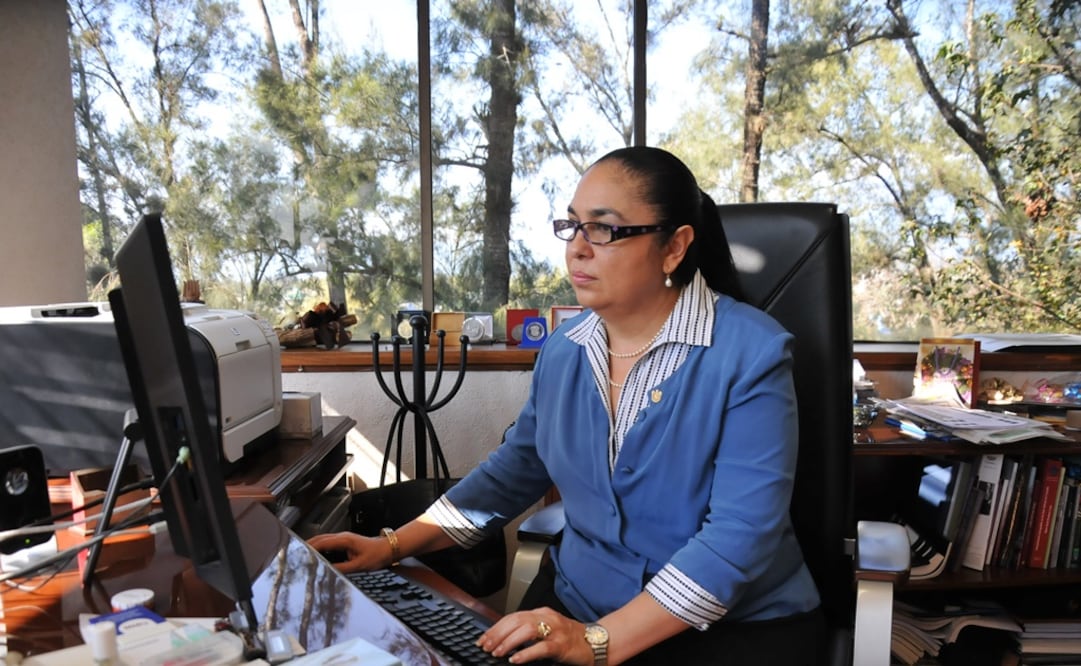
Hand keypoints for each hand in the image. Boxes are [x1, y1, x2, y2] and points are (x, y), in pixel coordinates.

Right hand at [306, 531, 392, 572]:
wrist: (388, 549)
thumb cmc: (376, 555)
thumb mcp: (359, 566)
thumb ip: (342, 568)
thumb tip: (327, 570)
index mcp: (344, 540)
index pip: (322, 542)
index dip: (309, 548)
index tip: (299, 554)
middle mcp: (342, 537)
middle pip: (319, 539)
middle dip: (306, 545)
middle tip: (294, 554)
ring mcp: (343, 538)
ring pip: (323, 539)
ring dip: (312, 545)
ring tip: (301, 554)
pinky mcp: (345, 542)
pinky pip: (328, 542)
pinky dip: (319, 547)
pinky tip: (315, 554)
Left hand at [477, 607, 594, 664]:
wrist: (595, 642)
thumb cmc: (570, 638)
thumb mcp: (548, 628)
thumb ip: (529, 629)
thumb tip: (504, 638)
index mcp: (541, 613)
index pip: (513, 616)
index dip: (496, 627)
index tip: (484, 638)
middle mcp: (547, 618)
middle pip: (516, 621)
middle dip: (498, 634)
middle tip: (485, 646)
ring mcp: (555, 631)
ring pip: (527, 631)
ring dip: (508, 642)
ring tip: (497, 652)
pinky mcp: (561, 645)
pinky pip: (541, 648)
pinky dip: (526, 653)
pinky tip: (515, 659)